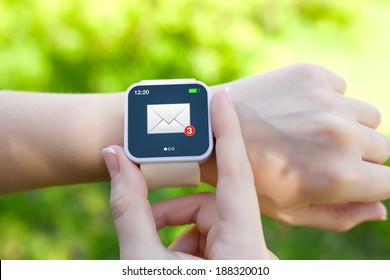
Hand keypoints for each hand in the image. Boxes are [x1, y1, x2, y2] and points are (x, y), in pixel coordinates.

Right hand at [102, 92, 274, 258]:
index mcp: (243, 250)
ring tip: (153, 250)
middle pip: (214, 204)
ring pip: (213, 220)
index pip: (237, 175)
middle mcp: (256, 252)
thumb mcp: (142, 257)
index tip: (223, 98)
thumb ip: (129, 207)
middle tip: (147, 218)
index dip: (228, 131)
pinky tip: (170, 257)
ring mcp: (250, 258)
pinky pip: (217, 236)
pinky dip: (189, 241)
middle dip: (174, 209)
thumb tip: (114, 157)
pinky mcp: (242, 262)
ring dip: (178, 228)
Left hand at [207, 63, 389, 230]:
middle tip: (322, 155)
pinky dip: (327, 99)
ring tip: (310, 131)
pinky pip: (341, 88)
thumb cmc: (247, 178)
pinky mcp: (311, 75)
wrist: (209, 133)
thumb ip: (340, 216)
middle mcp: (341, 136)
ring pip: (367, 117)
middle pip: (383, 147)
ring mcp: (327, 101)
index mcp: (340, 176)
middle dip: (361, 155)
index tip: (353, 178)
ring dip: (348, 125)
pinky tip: (297, 109)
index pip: (389, 182)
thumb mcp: (289, 212)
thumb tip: (379, 210)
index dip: (371, 182)